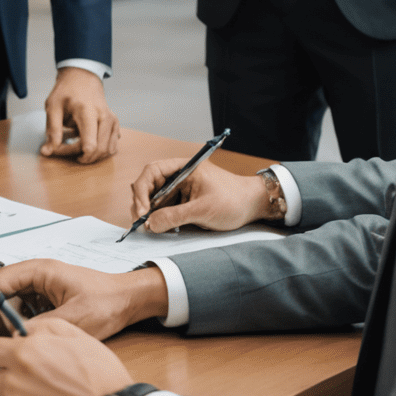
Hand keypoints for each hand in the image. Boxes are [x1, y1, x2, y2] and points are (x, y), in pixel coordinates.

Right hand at [0, 260, 168, 341]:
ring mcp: (42, 286)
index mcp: (41, 270)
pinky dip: (22, 324)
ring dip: (9, 322)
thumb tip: (15, 339)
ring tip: (16, 342)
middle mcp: (38, 275)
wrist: (130, 301)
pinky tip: (29, 339)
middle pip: (2, 293)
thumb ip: (42, 327)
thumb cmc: (108, 302)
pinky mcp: (48, 298)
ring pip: (12, 303)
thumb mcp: (74, 319)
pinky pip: (25, 310)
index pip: (0, 282)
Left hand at [0, 318, 132, 395]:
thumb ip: (40, 327)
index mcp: (22, 354)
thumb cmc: (98, 376)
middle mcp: (13, 380)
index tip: (6, 350)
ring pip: (0, 394)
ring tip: (39, 389)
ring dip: (12, 389)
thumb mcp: (73, 335)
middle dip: (2, 368)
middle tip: (25, 369)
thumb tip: (21, 330)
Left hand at [39, 67, 119, 163]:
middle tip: (66, 150)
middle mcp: (104, 117)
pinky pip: (111, 147)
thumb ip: (52, 130)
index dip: (72, 152)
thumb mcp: (52, 106)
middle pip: (99, 150)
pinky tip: (87, 142)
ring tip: (76, 147)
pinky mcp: (115, 124)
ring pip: (107, 151)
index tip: (58, 149)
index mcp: (87, 111)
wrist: (82, 77)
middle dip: (81, 156)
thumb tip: (48, 151)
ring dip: (91, 156)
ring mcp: (112, 121)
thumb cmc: (66, 91)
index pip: (90, 144)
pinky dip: (99, 151)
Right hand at [129, 157, 271, 234]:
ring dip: (149, 213)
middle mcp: (178, 176)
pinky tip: (160, 228)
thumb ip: (175, 216)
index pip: (151, 172)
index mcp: (182, 168)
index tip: (142, 211)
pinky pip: (164, 208)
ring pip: (154, 199)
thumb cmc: (233, 200)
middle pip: (149, 185)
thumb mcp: (203, 209)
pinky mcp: (183, 202)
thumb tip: (150, 224)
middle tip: (142, 223)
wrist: (254, 206)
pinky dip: (159, 218)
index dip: (142, 191)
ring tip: (150, 228)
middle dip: (142, 203)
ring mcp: (180, 190)